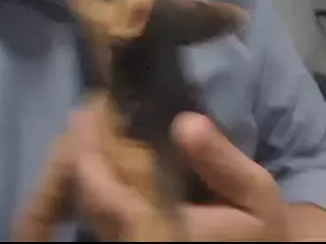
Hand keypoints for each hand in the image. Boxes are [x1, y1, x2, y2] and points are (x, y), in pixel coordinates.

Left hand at [72, 106, 290, 241]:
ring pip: (89, 207)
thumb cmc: (258, 228)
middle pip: (87, 198)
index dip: (87, 148)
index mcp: (163, 233)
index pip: (101, 193)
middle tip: (89, 110)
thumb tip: (186, 123)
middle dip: (82, 150)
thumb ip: (221, 161)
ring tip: (95, 126)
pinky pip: (101, 216)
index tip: (91, 108)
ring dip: (87, 165)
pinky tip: (106, 156)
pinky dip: (97, 183)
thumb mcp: (255, 193)